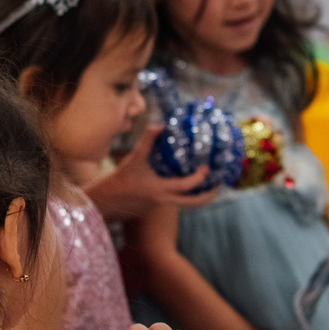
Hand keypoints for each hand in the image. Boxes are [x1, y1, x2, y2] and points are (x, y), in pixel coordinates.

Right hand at [89, 131, 221, 220]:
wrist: (108, 201)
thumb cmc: (121, 179)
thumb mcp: (134, 158)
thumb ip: (147, 140)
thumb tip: (160, 124)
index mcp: (160, 189)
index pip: (186, 186)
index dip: (199, 178)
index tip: (206, 168)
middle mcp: (165, 200)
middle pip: (194, 204)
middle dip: (209, 196)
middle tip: (219, 185)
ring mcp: (163, 205)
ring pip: (189, 205)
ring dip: (201, 197)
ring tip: (211, 185)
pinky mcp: (160, 206)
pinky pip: (180, 202)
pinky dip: (190, 195)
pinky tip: (192, 185)